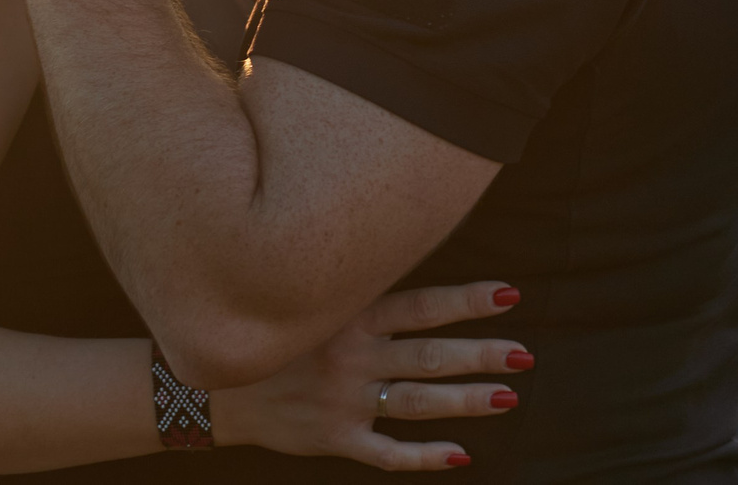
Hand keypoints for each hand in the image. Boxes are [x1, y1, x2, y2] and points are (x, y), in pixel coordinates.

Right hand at [211, 280, 530, 470]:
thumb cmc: (272, 338)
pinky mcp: (335, 438)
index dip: (465, 300)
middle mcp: (350, 356)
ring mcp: (343, 399)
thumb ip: (355, 297)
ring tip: (509, 398)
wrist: (212, 384)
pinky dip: (424, 456)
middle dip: (480, 355)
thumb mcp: (308, 305)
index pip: (418, 306)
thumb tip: (410, 282)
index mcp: (347, 318)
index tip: (510, 295)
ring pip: (417, 401)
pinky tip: (460, 455)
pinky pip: (387, 451)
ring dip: (465, 400)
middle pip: (428, 355)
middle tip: (525, 355)